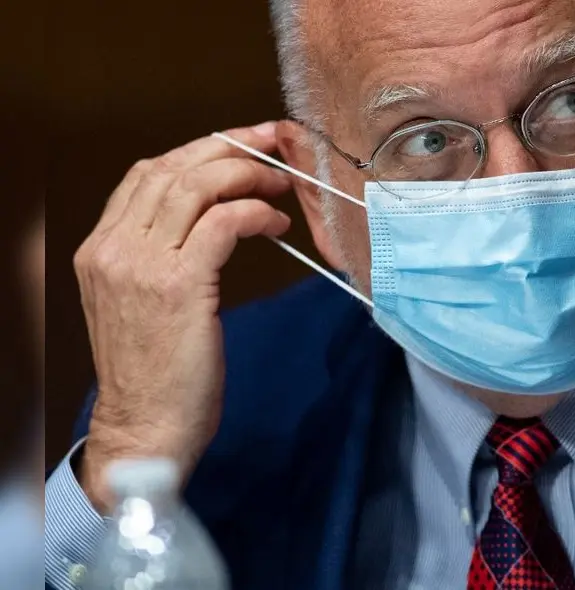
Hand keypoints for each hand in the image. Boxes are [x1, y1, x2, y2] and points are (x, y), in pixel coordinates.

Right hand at [73, 123, 290, 512]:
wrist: (144, 430)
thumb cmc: (155, 375)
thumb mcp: (140, 304)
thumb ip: (159, 258)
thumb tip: (212, 218)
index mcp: (101, 249)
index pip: (146, 173)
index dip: (198, 150)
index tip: (240, 143)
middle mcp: (113, 248)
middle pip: (172, 167)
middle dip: (229, 146)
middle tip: (273, 143)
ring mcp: (141, 264)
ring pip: (196, 185)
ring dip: (247, 173)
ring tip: (282, 183)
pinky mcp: (178, 285)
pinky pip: (223, 223)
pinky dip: (256, 212)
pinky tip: (277, 222)